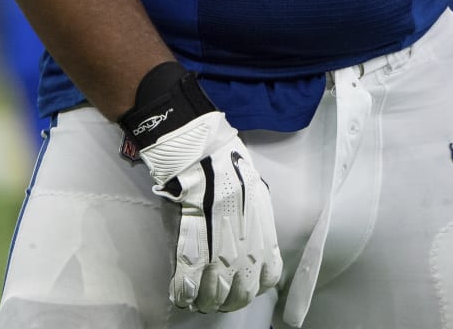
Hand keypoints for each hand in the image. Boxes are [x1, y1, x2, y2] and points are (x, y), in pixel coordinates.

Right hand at [121, 64, 281, 312]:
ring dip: (208, 301)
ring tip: (200, 302)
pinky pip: (190, 281)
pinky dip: (186, 293)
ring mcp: (218, 244)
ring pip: (217, 291)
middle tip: (219, 300)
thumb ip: (254, 217)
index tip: (247, 286)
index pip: (270, 271)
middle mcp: (246, 240)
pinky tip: (182, 296)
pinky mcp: (191, 243)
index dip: (258, 284)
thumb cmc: (225, 161)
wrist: (198, 150)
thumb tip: (249, 238)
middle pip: (244, 289)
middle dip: (231, 300)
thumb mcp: (253, 188)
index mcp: (263, 225)